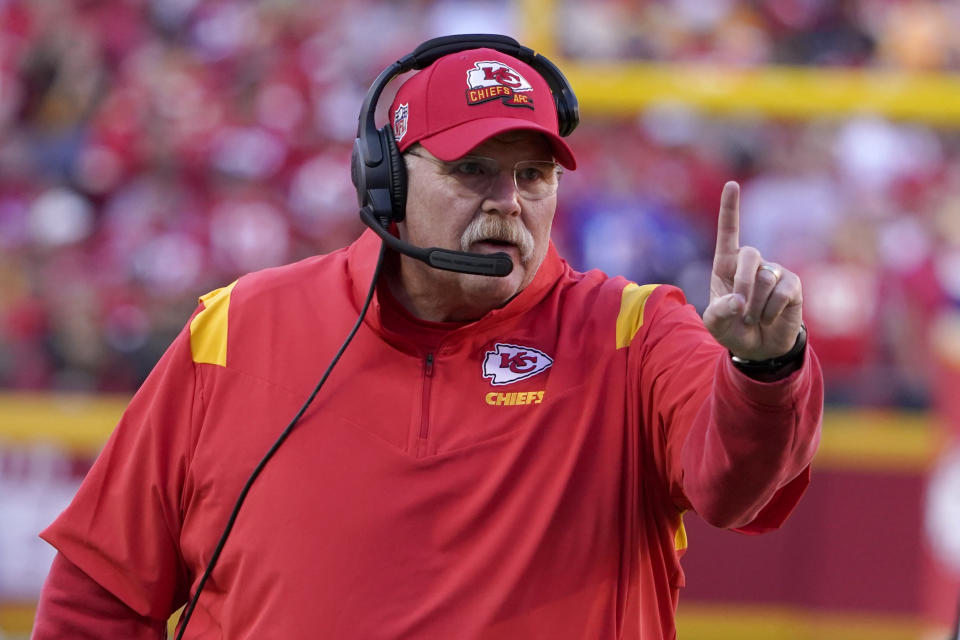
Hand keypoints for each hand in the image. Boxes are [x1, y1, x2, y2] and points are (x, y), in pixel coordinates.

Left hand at [702, 181, 802, 360]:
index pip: (728, 234)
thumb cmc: (732, 330)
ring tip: (754, 319)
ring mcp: (773, 272)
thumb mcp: (715, 324)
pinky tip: (769, 318)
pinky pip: (782, 292)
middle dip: (743, 285)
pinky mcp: (792, 285)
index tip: (731, 184)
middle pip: (749, 255)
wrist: (759, 349)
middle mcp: (751, 264)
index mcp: (727, 266)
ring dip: (756, 305)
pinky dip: (771, 310)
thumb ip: (719, 312)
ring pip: (765, 278)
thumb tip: (738, 300)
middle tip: (741, 311)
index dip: (730, 209)